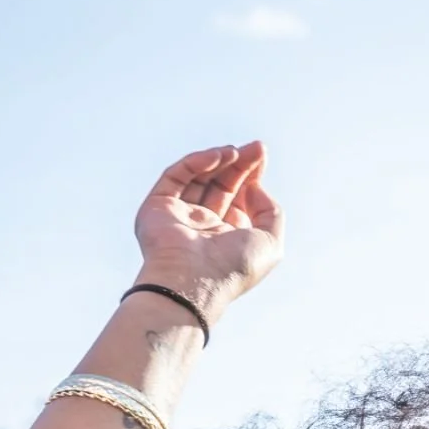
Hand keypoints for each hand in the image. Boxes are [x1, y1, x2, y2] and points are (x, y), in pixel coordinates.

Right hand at [133, 143, 283, 320]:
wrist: (194, 281)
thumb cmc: (233, 267)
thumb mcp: (270, 242)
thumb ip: (271, 212)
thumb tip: (256, 187)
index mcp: (226, 238)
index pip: (237, 198)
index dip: (250, 175)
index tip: (261, 155)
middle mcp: (202, 227)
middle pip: (220, 184)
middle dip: (239, 164)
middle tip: (255, 148)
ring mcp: (178, 216)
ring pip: (198, 177)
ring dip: (219, 160)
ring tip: (236, 152)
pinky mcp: (157, 206)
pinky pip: (177, 176)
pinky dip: (198, 163)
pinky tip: (219, 156)